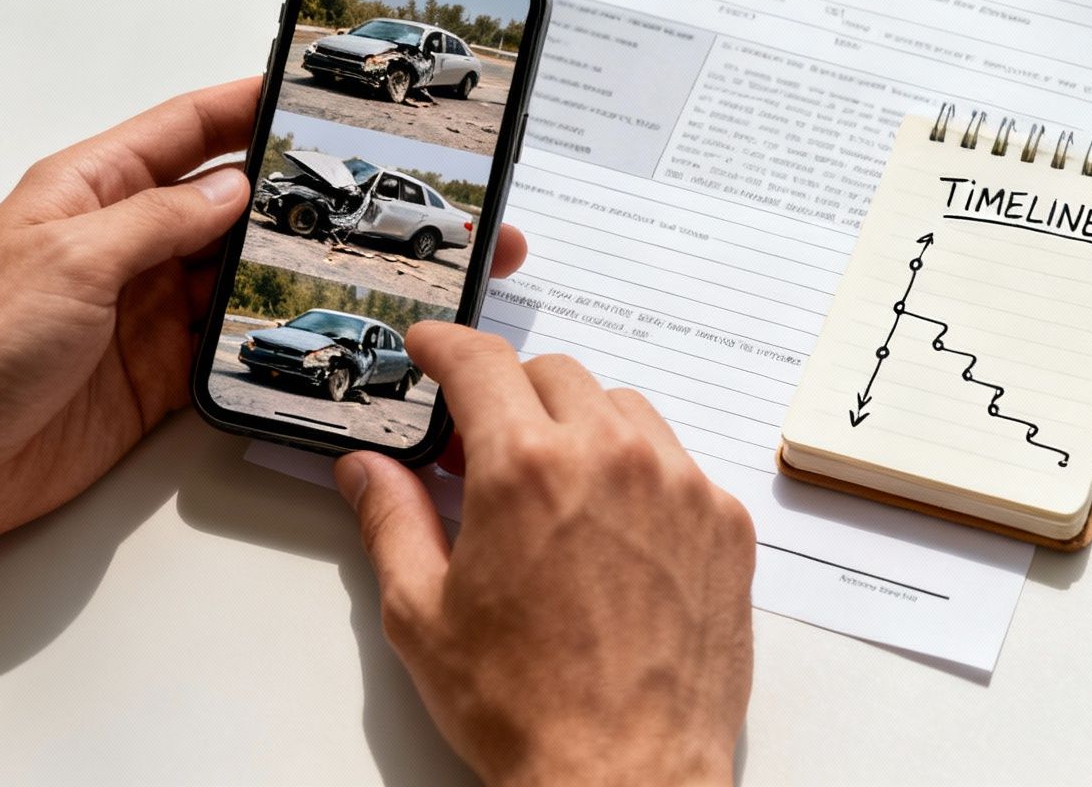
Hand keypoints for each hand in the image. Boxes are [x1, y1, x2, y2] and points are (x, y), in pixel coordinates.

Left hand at [0, 80, 525, 554]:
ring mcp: (140, 309)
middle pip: (220, 203)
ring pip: (230, 274)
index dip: (243, 106)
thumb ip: (160, 220)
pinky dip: (262, 338)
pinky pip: (224, 346)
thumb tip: (233, 190)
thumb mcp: (71, 257)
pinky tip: (303, 329)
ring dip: (279, 267)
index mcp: (88, 191)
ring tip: (346, 255)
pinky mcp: (154, 374)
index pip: (183, 129)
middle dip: (283, 192)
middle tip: (353, 182)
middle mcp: (120, 243)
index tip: (303, 91)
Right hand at [334, 328, 755, 786]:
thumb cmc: (528, 709)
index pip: (481, 363)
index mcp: (526, 470)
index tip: (434, 350)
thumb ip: (392, 521)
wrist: (626, 775)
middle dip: (511, 396)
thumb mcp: (424, 615)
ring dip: (581, 427)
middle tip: (484, 448)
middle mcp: (611, 459)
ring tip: (553, 493)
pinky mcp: (724, 524)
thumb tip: (367, 473)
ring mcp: (679, 487)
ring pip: (623, 409)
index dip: (447, 347)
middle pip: (555, 374)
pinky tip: (613, 532)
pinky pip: (678, 462)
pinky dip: (641, 474)